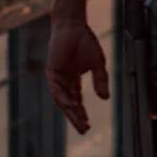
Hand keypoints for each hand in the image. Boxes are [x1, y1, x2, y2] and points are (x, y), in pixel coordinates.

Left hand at [46, 19, 109, 134]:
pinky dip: (62, 98)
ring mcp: (57, 77)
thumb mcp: (98, 64)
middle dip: (76, 117)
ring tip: (78, 122)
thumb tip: (105, 98)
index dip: (82, 114)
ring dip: (69, 111)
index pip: (77, 102)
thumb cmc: (85, 42)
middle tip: (84, 130)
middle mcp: (64, 81)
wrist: (74, 26)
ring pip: (62, 99)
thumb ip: (100, 80)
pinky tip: (69, 106)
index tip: (88, 126)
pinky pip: (55, 89)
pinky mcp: (51, 71)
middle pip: (69, 104)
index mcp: (74, 80)